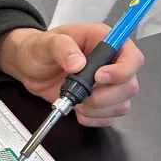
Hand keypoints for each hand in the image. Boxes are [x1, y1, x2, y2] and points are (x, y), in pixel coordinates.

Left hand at [0, 24, 143, 126]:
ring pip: (121, 104)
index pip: (132, 57)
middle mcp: (111, 63)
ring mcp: (107, 85)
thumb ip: (61, 48)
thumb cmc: (39, 48)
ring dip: (98, 109)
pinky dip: (93, 118)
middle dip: (107, 95)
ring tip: (76, 101)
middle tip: (83, 94)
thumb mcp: (45, 42)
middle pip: (130, 86)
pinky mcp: (99, 102)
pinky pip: (108, 117)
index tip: (99, 77)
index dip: (123, 70)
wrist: (28, 66)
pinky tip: (77, 110)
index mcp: (104, 41)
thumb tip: (78, 62)